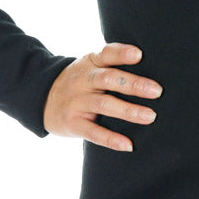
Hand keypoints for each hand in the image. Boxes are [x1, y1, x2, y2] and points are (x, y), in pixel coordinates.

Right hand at [42, 42, 162, 148]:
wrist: (42, 98)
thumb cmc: (79, 81)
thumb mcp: (89, 65)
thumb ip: (112, 63)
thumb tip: (151, 65)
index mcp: (90, 63)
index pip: (106, 54)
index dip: (121, 53)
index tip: (139, 54)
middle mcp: (83, 80)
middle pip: (109, 79)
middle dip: (133, 84)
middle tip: (156, 91)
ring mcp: (77, 102)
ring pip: (104, 105)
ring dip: (128, 111)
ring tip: (150, 116)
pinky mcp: (73, 123)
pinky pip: (93, 133)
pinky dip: (111, 139)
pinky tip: (128, 145)